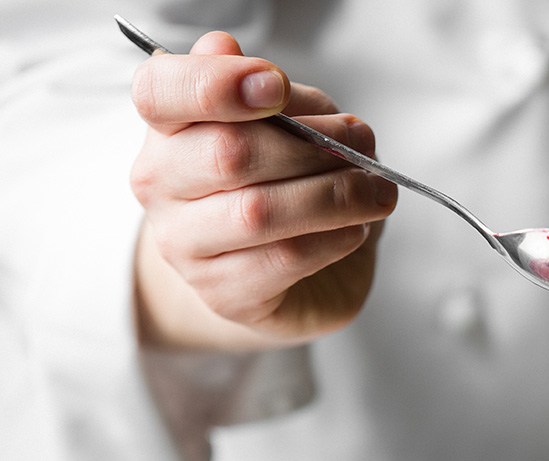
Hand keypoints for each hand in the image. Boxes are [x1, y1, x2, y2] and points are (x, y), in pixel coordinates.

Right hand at [129, 31, 396, 350]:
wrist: (284, 273)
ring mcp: (184, 244)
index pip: (160, 91)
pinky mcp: (223, 294)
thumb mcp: (287, 126)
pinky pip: (283, 260)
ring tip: (377, 192)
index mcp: (166, 126)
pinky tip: (356, 229)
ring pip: (258, 212)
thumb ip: (274, 98)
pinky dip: (332, 240)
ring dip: (334, 196)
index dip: (216, 83)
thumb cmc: (284, 184)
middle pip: (228, 153)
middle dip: (311, 146)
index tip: (275, 87)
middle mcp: (160, 183)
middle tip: (363, 145)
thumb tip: (252, 67)